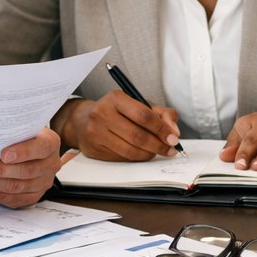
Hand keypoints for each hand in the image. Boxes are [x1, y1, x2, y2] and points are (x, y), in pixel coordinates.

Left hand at [0, 127, 65, 206]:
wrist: (30, 151)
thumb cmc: (22, 137)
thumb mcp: (21, 128)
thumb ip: (9, 131)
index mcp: (50, 143)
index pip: (40, 148)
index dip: (22, 152)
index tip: (3, 154)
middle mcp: (50, 164)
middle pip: (25, 171)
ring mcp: (42, 183)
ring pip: (15, 187)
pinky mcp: (31, 197)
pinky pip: (9, 198)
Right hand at [55, 92, 179, 160]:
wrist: (83, 121)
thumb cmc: (116, 112)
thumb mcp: (138, 104)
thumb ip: (161, 114)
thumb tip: (173, 131)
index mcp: (116, 98)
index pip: (144, 115)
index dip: (162, 129)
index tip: (174, 138)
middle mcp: (102, 114)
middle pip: (138, 136)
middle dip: (158, 145)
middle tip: (170, 149)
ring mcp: (96, 132)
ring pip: (130, 150)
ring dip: (149, 154)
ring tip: (157, 151)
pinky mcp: (93, 149)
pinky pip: (121, 158)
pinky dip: (136, 158)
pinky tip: (141, 153)